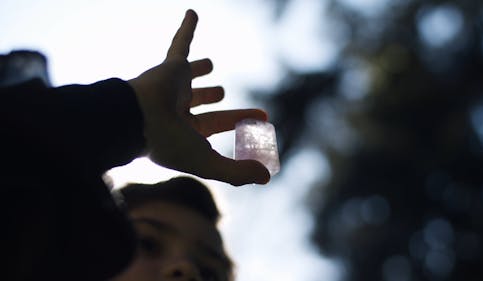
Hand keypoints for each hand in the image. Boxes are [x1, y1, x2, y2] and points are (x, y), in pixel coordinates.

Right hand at [128, 10, 270, 185]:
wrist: (139, 119)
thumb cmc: (170, 143)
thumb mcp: (208, 163)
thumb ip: (237, 172)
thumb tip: (267, 178)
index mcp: (187, 131)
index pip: (219, 123)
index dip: (241, 120)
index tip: (265, 119)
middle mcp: (179, 109)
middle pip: (203, 102)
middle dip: (215, 98)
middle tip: (224, 93)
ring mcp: (175, 88)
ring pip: (190, 77)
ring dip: (198, 70)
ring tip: (208, 65)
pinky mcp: (170, 68)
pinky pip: (180, 43)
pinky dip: (187, 28)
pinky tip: (193, 12)